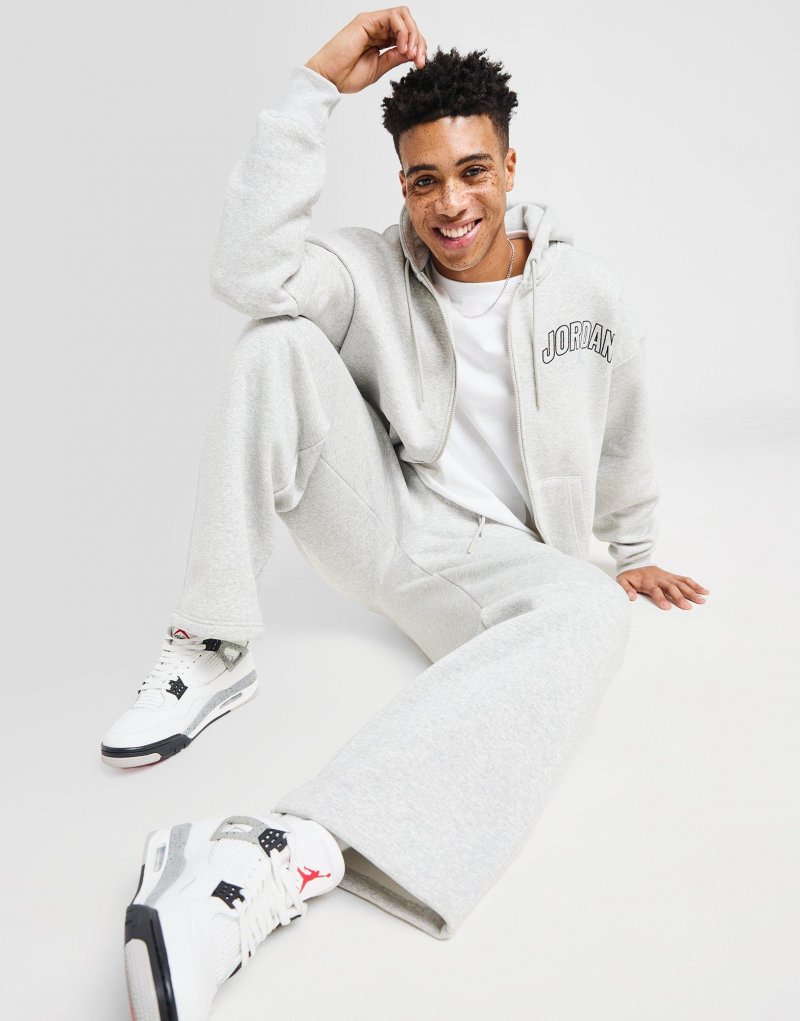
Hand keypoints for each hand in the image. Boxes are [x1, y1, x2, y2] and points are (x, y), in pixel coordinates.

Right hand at [305, 7, 427, 93]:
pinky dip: (403, 31)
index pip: (407, 37)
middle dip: (419, 41)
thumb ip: (394, 58)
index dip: (418, 48)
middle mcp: (378, 29)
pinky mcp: (367, 20)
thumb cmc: (347, 76)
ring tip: (410, 53)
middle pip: (408, 24)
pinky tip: (402, 47)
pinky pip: (393, 16)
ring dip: (413, 34)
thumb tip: (412, 53)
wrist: (329, 78)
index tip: (420, 64)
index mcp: (381, 41)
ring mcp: (372, 23)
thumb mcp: (379, 68)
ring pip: (403, 16)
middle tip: (419, 60)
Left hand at [616, 565, 709, 610]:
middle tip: (688, 607)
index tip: (667, 607)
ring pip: (682, 584)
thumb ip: (625, 589)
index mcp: (648, 582)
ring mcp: (668, 577)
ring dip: (692, 592)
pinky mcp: (673, 576)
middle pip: (672, 588)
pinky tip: (704, 591)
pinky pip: (685, 580)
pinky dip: (695, 585)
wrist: (637, 562)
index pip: (656, 590)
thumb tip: (630, 597)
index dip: (661, 598)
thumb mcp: (622, 581)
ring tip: (701, 601)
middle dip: (680, 598)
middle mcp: (660, 579)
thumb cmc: (631, 575)